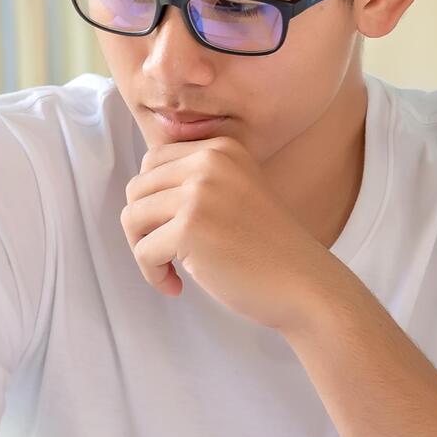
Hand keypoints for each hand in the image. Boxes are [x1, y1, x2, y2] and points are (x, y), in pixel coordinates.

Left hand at [119, 137, 344, 330]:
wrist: (304, 283)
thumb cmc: (268, 249)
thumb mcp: (236, 191)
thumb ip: (197, 180)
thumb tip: (137, 190)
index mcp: (221, 149)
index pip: (153, 162)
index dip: (152, 200)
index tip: (171, 229)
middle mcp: (209, 162)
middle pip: (137, 188)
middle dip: (142, 225)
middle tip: (166, 254)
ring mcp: (199, 193)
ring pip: (132, 217)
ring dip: (143, 250)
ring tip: (169, 269)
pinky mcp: (189, 228)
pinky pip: (143, 251)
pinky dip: (154, 275)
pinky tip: (176, 287)